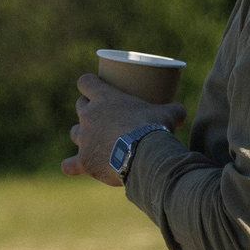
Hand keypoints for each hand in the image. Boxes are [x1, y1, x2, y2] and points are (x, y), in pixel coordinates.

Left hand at [62, 73, 184, 187]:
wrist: (144, 155)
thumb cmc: (154, 128)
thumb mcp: (168, 114)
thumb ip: (173, 110)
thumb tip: (181, 112)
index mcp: (104, 98)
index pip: (85, 82)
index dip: (88, 84)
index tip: (93, 87)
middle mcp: (88, 116)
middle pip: (79, 107)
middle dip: (87, 110)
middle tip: (101, 116)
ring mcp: (84, 139)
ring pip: (74, 133)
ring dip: (82, 136)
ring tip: (94, 142)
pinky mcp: (84, 161)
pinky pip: (69, 164)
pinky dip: (71, 166)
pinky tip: (73, 167)